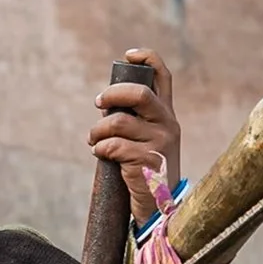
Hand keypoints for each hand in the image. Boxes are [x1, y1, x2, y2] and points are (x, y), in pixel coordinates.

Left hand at [88, 48, 181, 219]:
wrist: (161, 207)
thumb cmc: (147, 170)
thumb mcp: (149, 139)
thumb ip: (135, 119)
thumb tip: (106, 102)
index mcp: (167, 115)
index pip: (164, 77)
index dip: (147, 59)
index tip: (128, 56)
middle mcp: (168, 124)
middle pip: (138, 94)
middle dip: (111, 95)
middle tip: (97, 104)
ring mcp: (160, 143)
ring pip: (118, 122)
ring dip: (97, 131)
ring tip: (94, 140)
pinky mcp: (148, 162)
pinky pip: (113, 146)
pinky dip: (100, 148)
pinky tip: (101, 154)